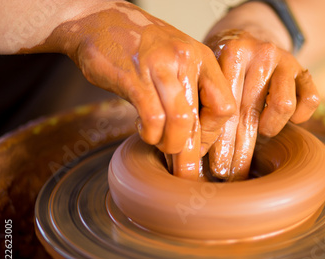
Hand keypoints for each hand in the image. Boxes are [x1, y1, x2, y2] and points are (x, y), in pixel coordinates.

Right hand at [58, 2, 235, 178]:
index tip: (198, 143)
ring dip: (171, 145)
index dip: (212, 134)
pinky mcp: (133, 76)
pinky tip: (145, 132)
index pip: (225, 107)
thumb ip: (190, 94)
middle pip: (200, 120)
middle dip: (191, 154)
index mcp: (203, 59)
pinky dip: (150, 134)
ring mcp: (160, 66)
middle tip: (185, 171)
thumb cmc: (141, 48)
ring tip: (162, 147)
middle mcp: (186, 60)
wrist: (99, 20)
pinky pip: (152, 117)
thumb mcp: (177, 62)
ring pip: (180, 121)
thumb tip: (196, 141)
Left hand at [204, 29, 319, 180]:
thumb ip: (205, 102)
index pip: (226, 108)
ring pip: (283, 107)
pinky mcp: (304, 70)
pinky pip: (311, 101)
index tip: (213, 168)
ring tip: (261, 132)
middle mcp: (261, 54)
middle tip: (232, 175)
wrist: (253, 33)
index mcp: (233, 53)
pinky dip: (300, 116)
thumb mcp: (211, 73)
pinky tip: (287, 119)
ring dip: (269, 128)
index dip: (220, 143)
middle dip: (240, 151)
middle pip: (250, 113)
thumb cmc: (226, 64)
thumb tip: (194, 151)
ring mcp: (286, 61)